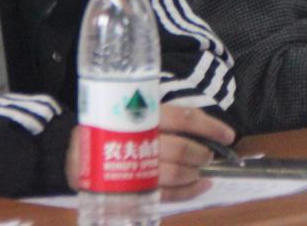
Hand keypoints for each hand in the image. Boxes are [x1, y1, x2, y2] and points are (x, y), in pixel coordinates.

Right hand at [66, 104, 235, 200]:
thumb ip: (165, 118)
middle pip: (178, 148)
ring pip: (171, 173)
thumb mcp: (137, 112)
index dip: (209, 127)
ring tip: (203, 172)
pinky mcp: (125, 189)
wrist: (76, 153)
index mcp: (141, 112)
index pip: (183, 117)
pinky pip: (163, 194)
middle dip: (200, 154)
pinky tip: (200, 187)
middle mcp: (135, 138)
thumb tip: (210, 132)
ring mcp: (129, 165)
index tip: (229, 135)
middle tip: (208, 156)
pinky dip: (186, 193)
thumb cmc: (116, 129)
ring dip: (194, 175)